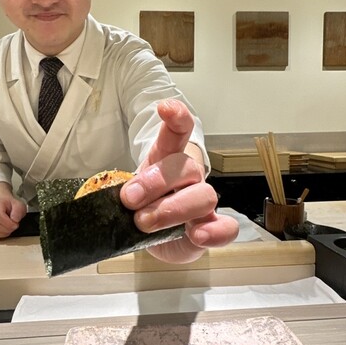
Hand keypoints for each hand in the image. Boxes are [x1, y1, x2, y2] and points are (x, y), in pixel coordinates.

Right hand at [0, 183, 26, 240]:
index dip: (8, 223)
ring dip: (3, 234)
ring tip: (9, 230)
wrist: (5, 206)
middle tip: (13, 227)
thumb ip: (18, 211)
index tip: (15, 224)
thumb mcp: (19, 205)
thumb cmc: (11, 206)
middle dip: (7, 229)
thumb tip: (14, 219)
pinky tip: (3, 232)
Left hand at [120, 99, 238, 262]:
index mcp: (166, 160)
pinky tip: (198, 235)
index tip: (164, 108)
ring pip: (203, 195)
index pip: (177, 132)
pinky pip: (226, 228)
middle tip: (130, 200)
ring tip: (145, 223)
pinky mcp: (210, 229)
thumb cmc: (139, 209)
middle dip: (157, 182)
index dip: (176, 118)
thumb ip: (120, 193)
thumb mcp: (123, 195)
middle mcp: (188, 178)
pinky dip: (215, 231)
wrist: (150, 236)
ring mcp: (201, 204)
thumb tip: (119, 197)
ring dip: (174, 208)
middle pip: (185, 167)